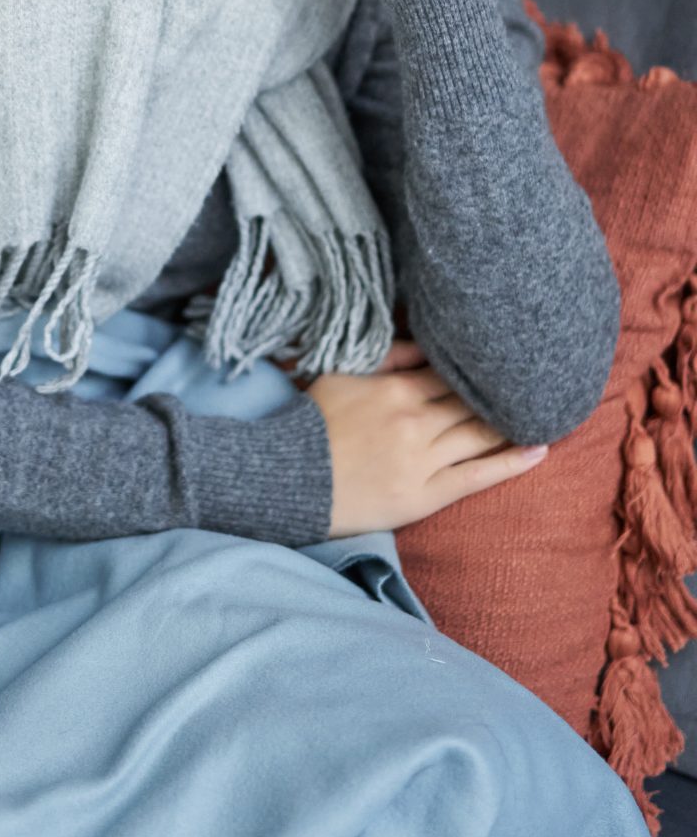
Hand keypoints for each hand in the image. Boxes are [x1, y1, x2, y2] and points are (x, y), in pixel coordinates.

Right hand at [303, 349, 548, 538]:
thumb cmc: (312, 423)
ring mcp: (423, 459)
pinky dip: (510, 462)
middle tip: (535, 382)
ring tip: (544, 410)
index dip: (477, 367)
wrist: (291, 478)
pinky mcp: (426, 494)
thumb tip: (423, 342)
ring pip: (479, 435)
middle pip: (471, 401)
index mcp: (396, 388)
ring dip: (512, 422)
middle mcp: (416, 421)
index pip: (449, 372)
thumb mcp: (341, 374)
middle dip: (502, 392)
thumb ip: (385, 355)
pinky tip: (538, 450)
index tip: (504, 359)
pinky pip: (477, 476)